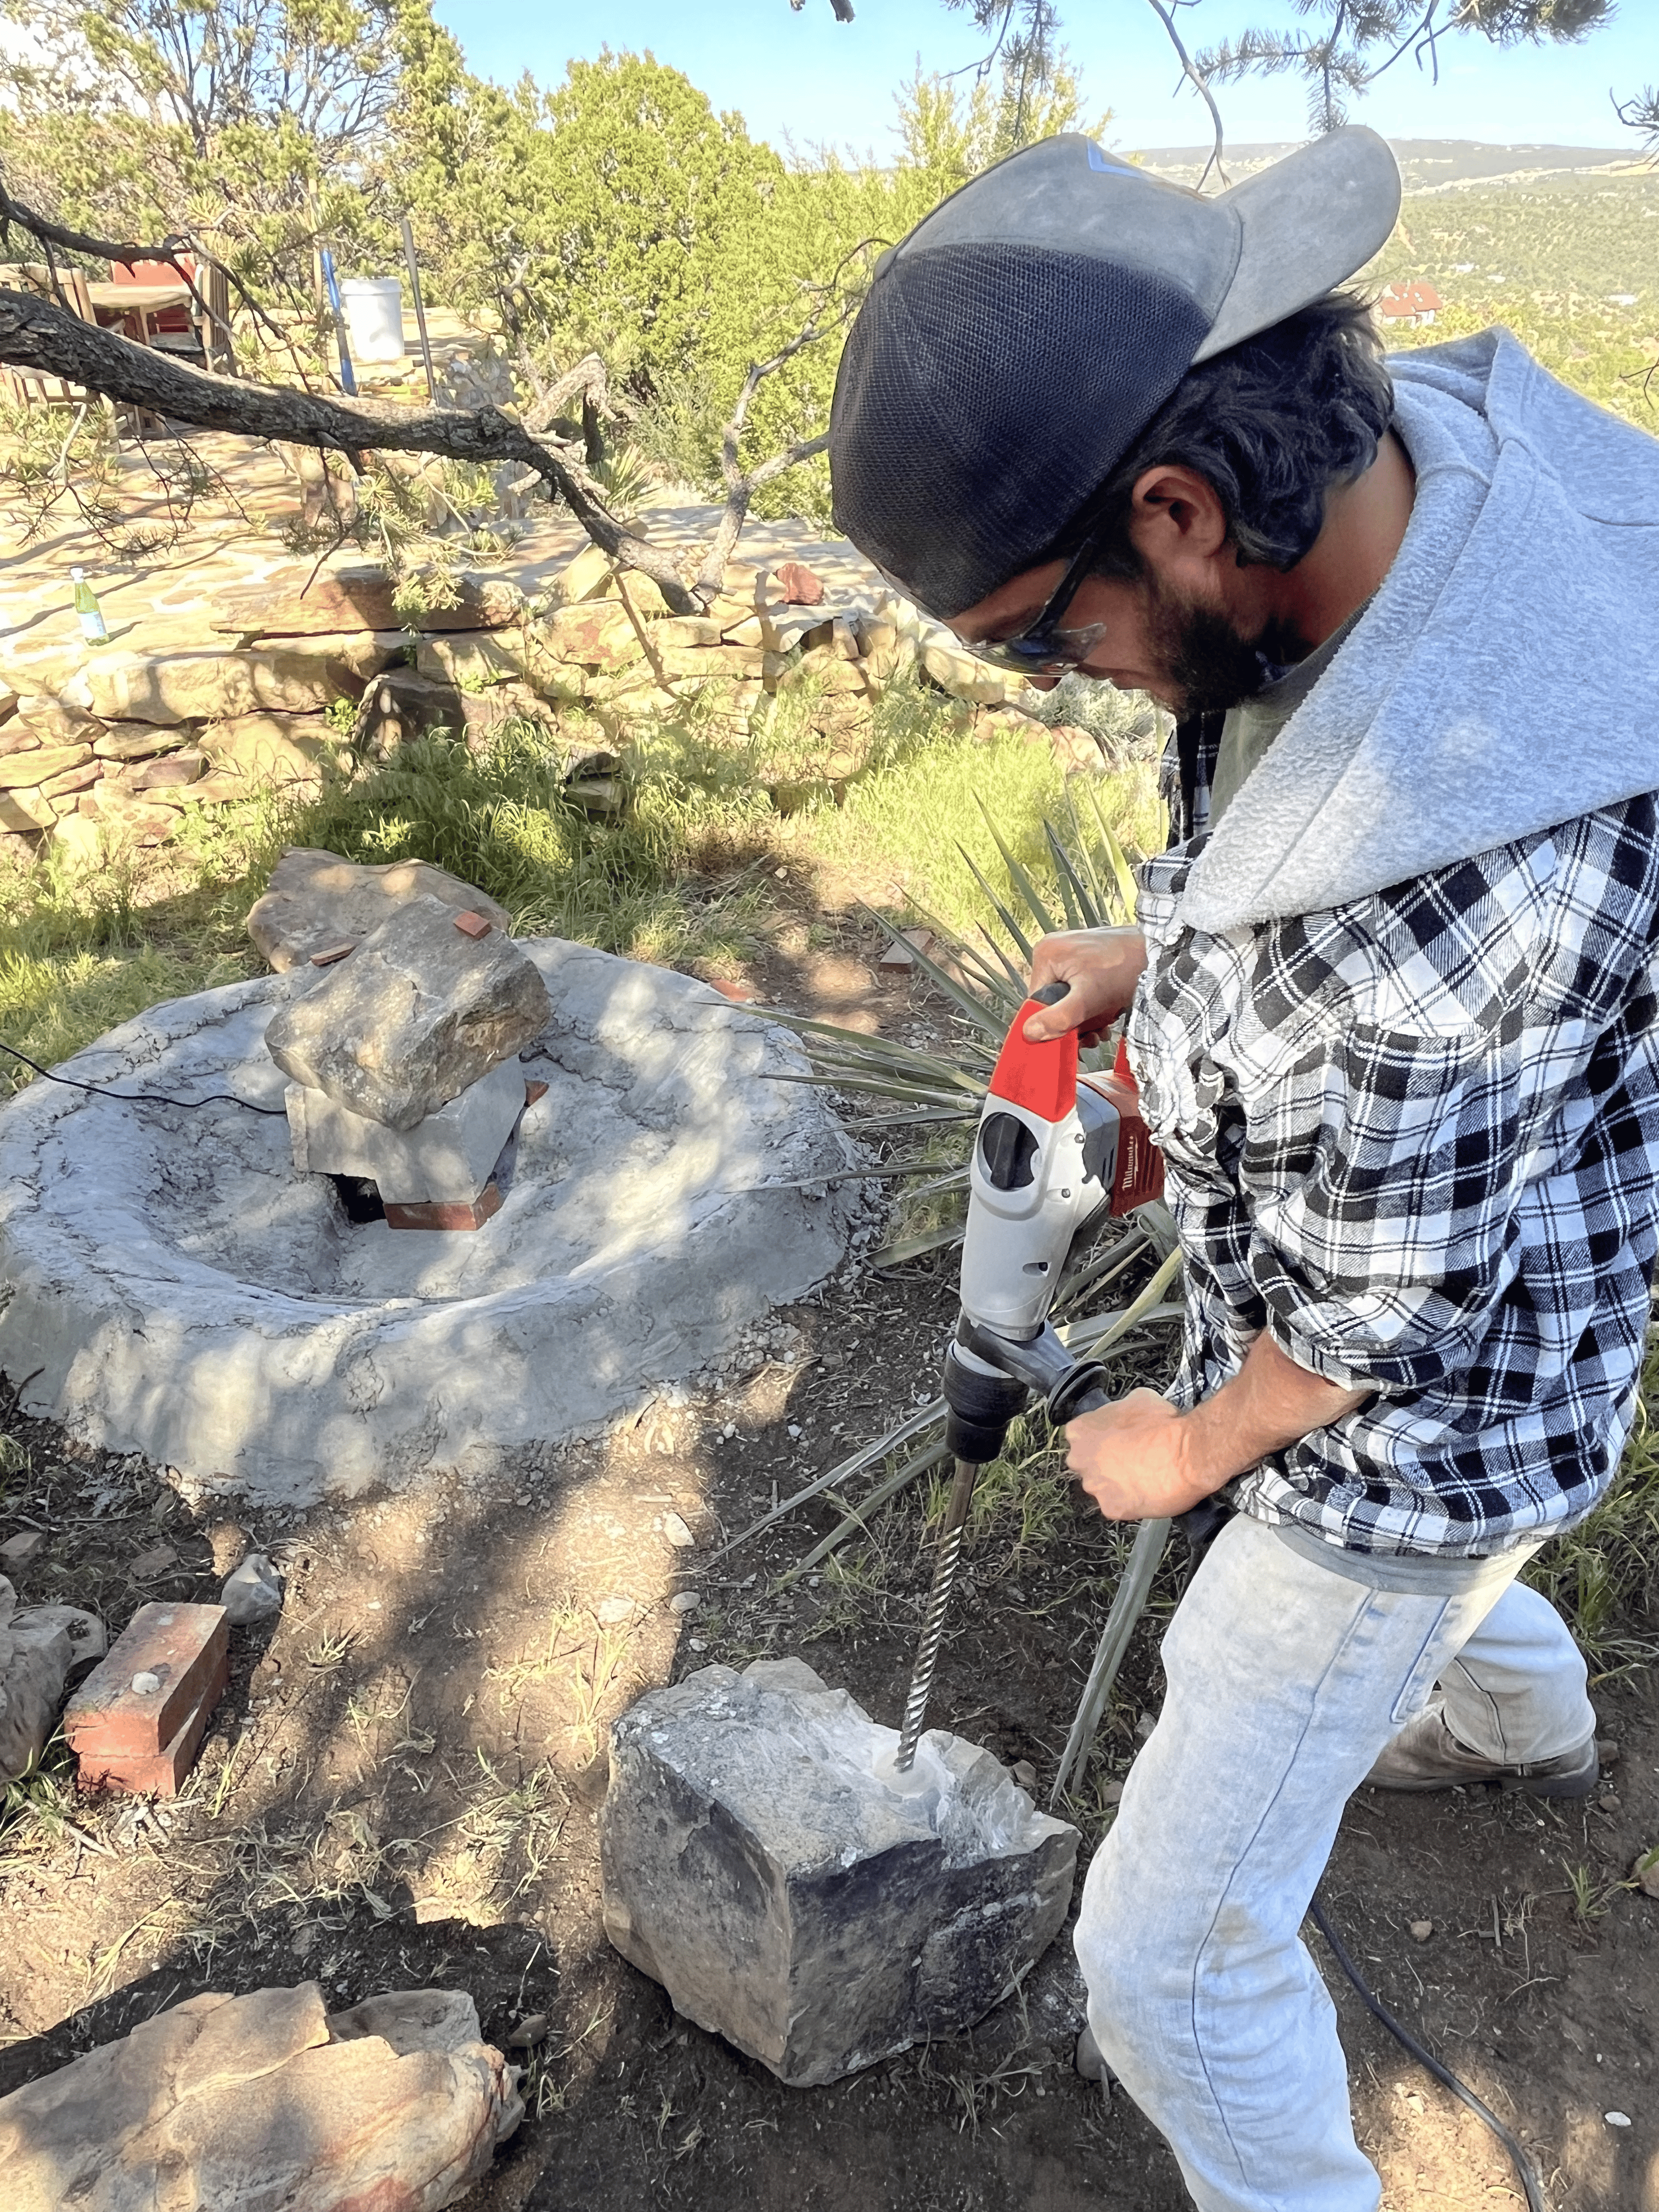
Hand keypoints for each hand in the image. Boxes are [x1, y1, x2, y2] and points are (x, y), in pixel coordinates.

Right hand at [1025, 928, 1146, 1045]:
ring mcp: (1070, 953)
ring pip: (1067, 999)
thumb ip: (1059, 1018)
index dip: (1054, 1024)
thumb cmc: (1129, 968)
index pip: (1036, 1002)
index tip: (1075, 1037)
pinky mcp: (1086, 958)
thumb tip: (1029, 1033)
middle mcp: (1053, 950)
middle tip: (1094, 1034)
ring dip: (1085, 1018)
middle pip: (1052, 1002)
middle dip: (1074, 1022)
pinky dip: (1092, 1005)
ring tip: (1105, 1023)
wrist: (1160, 954)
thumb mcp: (1090, 999)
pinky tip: (1108, 1012)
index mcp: (1046, 954)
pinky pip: (1079, 990)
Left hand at [1064, 1388, 1217, 1521]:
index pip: (1081, 1435)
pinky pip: (1118, 1505)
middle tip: (1131, 1457)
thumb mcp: (1138, 1399)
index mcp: (1081, 1431)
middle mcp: (1081, 1460)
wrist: (1188, 1454)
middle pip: (1088, 1462)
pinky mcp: (1112, 1508)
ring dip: (1118, 1482)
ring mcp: (1095, 1486)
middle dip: (1106, 1461)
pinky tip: (1147, 1489)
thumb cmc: (1165, 1427)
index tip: (1115, 1439)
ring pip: (1102, 1485)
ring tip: (1143, 1474)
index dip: (1102, 1436)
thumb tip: (1124, 1413)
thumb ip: (1119, 1410)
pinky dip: (1131, 1501)